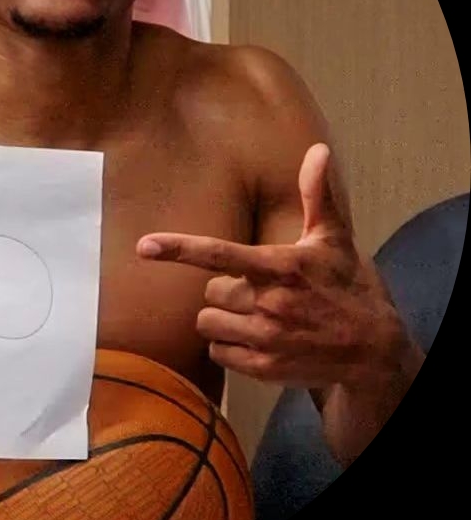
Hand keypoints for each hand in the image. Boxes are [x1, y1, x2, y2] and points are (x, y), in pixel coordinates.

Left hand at [136, 143, 409, 391]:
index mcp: (280, 266)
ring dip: (224, 319)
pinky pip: (218, 352)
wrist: (374, 352)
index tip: (144, 246)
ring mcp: (265, 339)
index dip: (178, 249)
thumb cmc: (348, 287)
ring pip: (208, 323)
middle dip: (226, 291)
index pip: (219, 254)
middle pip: (209, 292)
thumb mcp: (334, 239)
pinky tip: (258, 340)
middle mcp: (269, 303)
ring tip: (257, 316)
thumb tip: (319, 150)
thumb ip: (316, 195)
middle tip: (258, 291)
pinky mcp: (263, 368)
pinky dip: (229, 346)